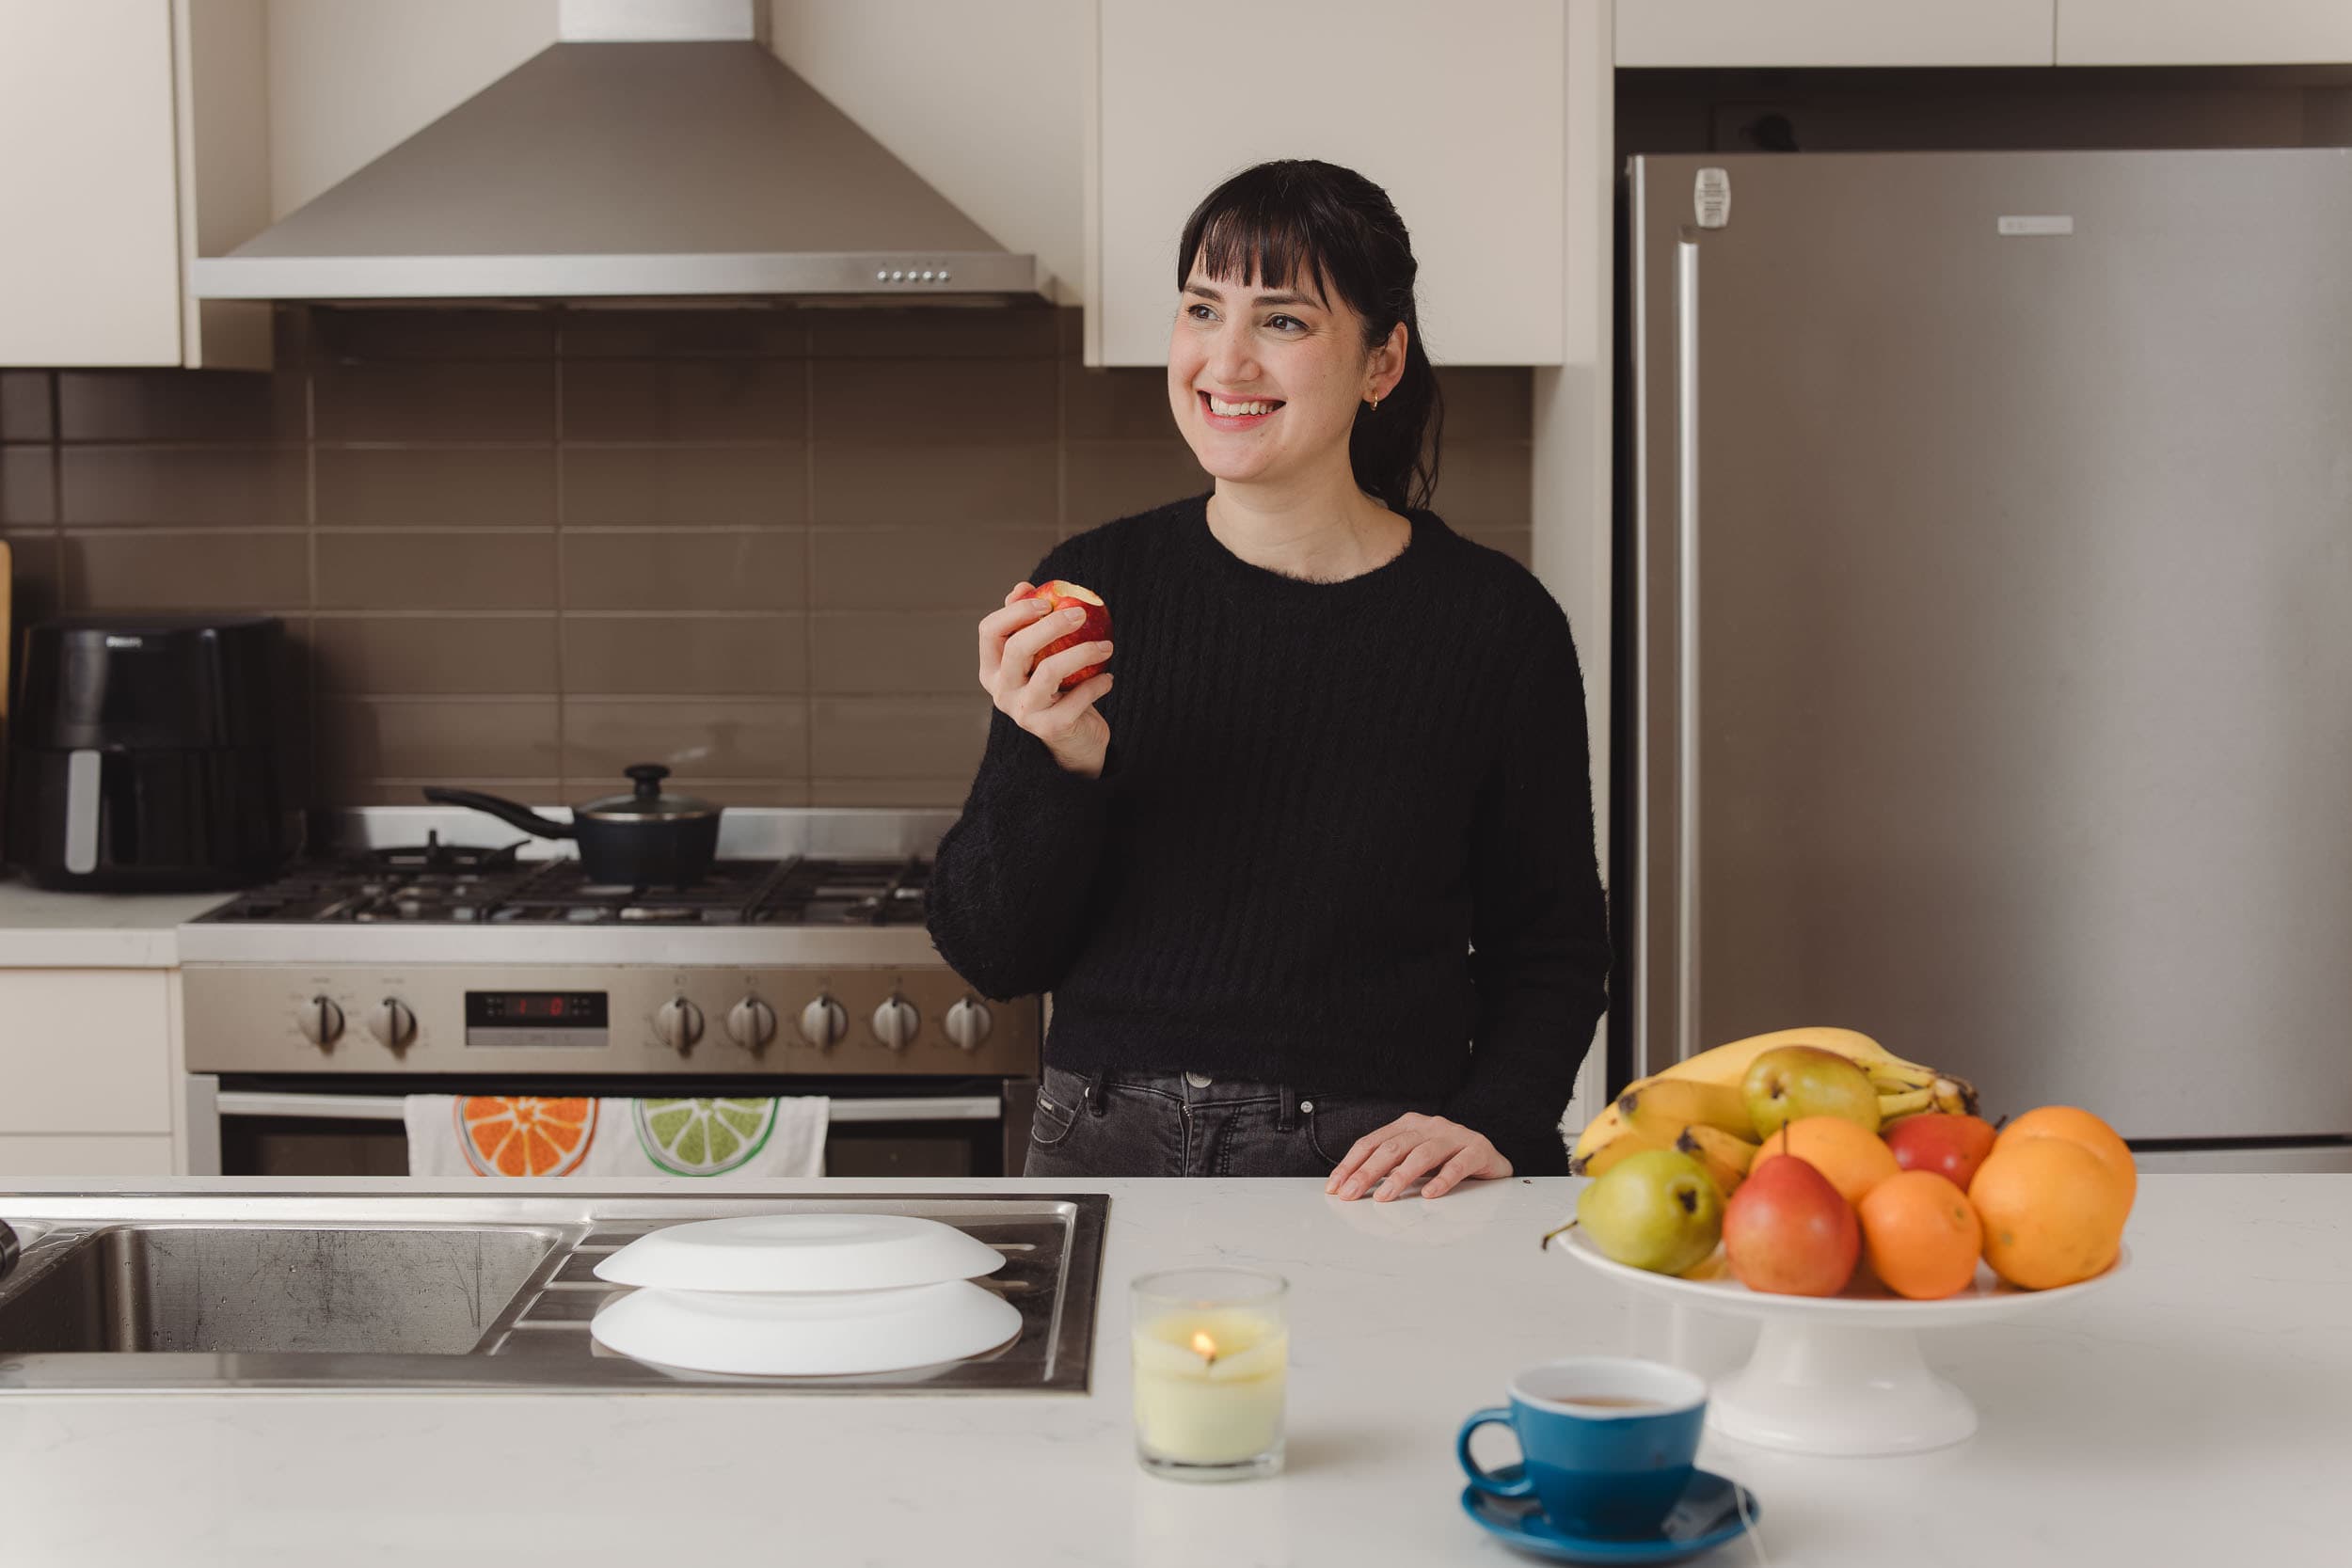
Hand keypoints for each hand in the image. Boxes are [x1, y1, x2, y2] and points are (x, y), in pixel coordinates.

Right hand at [977, 582, 1114, 777]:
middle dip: (1050, 625)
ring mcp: (1023, 712)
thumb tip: (1022, 586)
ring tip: (1107, 646)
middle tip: (1080, 614)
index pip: (989, 631)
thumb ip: (1027, 624)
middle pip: (1018, 648)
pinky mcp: (1050, 728)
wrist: (1074, 740)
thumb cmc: (1056, 690)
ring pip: (1049, 671)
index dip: (1015, 611)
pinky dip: (1097, 684)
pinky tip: (1108, 678)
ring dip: (1082, 652)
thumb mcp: (1038, 657)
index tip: (1045, 601)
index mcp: (992, 669)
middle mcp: (1001, 691)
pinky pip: (1076, 698)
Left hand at [1324, 1113, 1511, 1201]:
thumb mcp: (1413, 1160)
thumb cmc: (1447, 1160)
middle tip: (1352, 1193)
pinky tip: (1430, 1194)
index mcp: (1409, 1125)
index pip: (1373, 1142)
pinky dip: (1443, 1180)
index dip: (1351, 1163)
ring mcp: (1454, 1136)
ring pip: (1423, 1154)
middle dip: (1368, 1172)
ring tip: (1385, 1196)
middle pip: (1393, 1147)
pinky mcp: (1477, 1150)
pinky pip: (1458, 1165)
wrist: (1491, 1157)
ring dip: (1400, 1176)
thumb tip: (1352, 1187)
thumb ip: (1388, 1168)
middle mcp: (1429, 1126)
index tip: (1336, 1186)